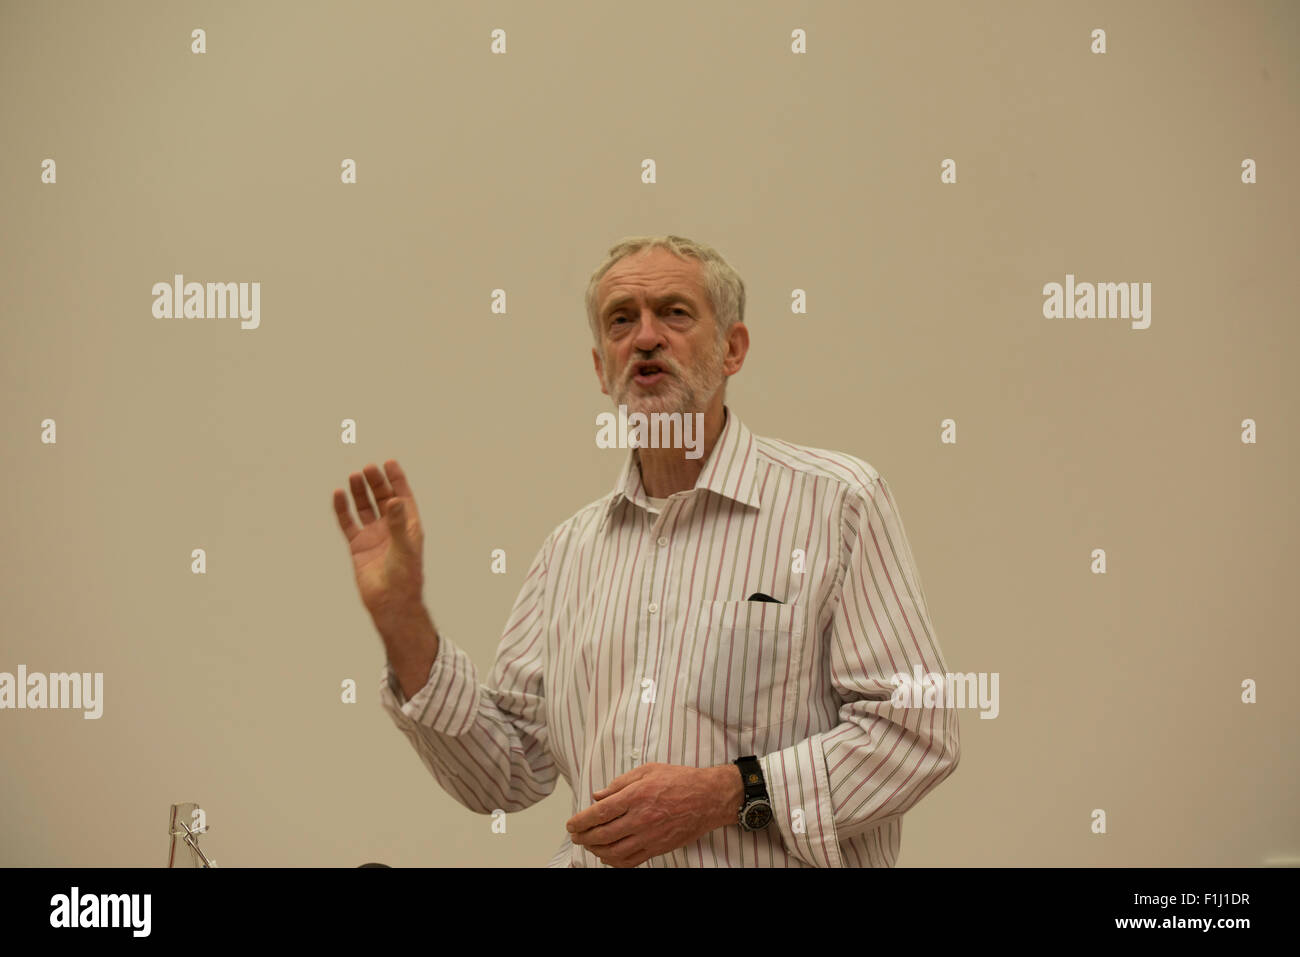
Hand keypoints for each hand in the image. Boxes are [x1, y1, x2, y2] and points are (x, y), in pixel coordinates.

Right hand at [332, 459, 425, 621]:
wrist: (390, 603)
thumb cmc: (404, 577)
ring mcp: (374, 536)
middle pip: (383, 499)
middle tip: (368, 468)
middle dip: (376, 483)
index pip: (403, 497)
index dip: (397, 480)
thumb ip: (398, 523)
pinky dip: (343, 509)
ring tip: (354, 476)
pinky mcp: (358, 546)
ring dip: (360, 492)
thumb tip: (394, 499)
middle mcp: (391, 528)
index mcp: (408, 526)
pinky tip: (338, 495)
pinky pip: (348, 523)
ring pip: (365, 508)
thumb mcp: (403, 547)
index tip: (389, 462)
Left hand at [566, 763, 739, 866]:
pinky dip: (615, 862)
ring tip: (589, 845)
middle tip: (575, 835)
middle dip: (584, 837)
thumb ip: (620, 783)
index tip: (571, 824)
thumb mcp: (647, 770)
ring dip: (596, 850)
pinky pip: (631, 861)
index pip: (600, 813)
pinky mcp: (658, 848)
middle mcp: (641, 818)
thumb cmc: (679, 780)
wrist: (708, 798)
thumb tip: (598, 796)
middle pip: (602, 834)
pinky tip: (607, 856)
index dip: (581, 821)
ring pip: (614, 851)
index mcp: (636, 796)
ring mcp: (650, 836)